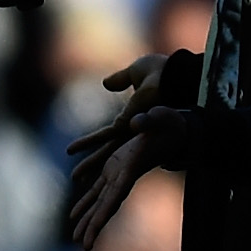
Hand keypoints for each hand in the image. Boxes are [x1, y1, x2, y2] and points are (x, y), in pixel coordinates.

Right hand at [65, 54, 169, 172]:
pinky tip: (75, 152)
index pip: (109, 134)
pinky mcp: (132, 123)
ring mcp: (133, 127)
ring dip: (91, 163)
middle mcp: (133, 126)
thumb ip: (121, 80)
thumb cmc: (162, 72)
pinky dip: (89, 142)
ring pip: (108, 150)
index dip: (93, 142)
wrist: (175, 73)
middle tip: (76, 177)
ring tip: (76, 178)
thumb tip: (106, 84)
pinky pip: (108, 134)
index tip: (74, 150)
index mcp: (133, 115)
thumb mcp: (136, 73)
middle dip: (92, 163)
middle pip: (108, 148)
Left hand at [69, 105, 185, 248]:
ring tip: (75, 238)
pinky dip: (86, 202)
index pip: (115, 196)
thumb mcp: (159, 119)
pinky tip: (75, 215)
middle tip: (82, 245)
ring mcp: (118, 173)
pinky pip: (97, 189)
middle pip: (107, 205)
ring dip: (88, 218)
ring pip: (100, 200)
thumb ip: (148, 122)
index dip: (103, 215)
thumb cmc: (169, 124)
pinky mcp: (115, 167)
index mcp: (132, 168)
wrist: (175, 128)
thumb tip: (136, 124)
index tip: (97, 229)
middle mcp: (124, 177)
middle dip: (94, 225)